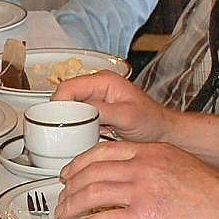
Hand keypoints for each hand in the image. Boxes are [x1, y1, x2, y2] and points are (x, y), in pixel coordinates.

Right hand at [54, 71, 176, 143]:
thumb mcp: (127, 116)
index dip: (59, 103)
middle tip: (60, 132)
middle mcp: (95, 88)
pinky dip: (73, 128)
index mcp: (103, 81)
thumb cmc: (151, 121)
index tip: (57, 121)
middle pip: (65, 97)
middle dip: (60, 114)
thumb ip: (103, 111)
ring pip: (68, 109)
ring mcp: (93, 101)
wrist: (161, 132)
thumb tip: (79, 112)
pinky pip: (75, 119)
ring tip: (68, 136)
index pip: (69, 87)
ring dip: (66, 122)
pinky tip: (76, 138)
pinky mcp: (93, 114)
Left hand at [55, 139, 218, 218]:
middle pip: (91, 172)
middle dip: (70, 187)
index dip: (79, 163)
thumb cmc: (214, 195)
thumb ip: (152, 167)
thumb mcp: (180, 165)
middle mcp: (142, 166)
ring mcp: (141, 190)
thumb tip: (129, 178)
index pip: (102, 151)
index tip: (69, 173)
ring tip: (64, 216)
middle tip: (61, 198)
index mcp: (151, 152)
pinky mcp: (143, 216)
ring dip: (71, 207)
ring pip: (90, 195)